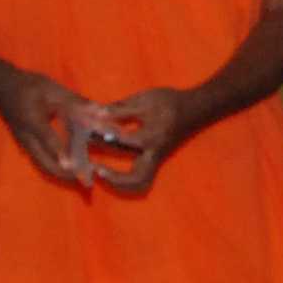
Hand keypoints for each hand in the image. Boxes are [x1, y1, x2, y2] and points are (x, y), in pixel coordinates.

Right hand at [0, 71, 106, 187]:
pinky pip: (43, 162)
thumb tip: (99, 109)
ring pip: (44, 166)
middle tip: (88, 179)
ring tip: (84, 178)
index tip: (72, 166)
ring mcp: (26, 144)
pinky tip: (73, 170)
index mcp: (32, 119)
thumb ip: (75, 101)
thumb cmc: (28, 86)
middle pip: (45, 162)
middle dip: (66, 174)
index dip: (59, 152)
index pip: (47, 138)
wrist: (3, 90)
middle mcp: (27, 137)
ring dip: (63, 174)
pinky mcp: (28, 147)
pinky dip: (58, 168)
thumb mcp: (52, 89)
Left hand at [83, 87, 209, 194]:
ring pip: (140, 182)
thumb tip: (96, 114)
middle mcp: (155, 153)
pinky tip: (109, 171)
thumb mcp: (145, 99)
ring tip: (100, 173)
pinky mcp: (156, 160)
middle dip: (113, 178)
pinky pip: (142, 177)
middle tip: (94, 169)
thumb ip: (120, 109)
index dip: (103, 134)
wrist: (195, 109)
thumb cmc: (170, 102)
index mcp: (152, 137)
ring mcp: (157, 159)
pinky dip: (125, 179)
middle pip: (136, 178)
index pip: (123, 140)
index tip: (87, 130)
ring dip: (119, 183)